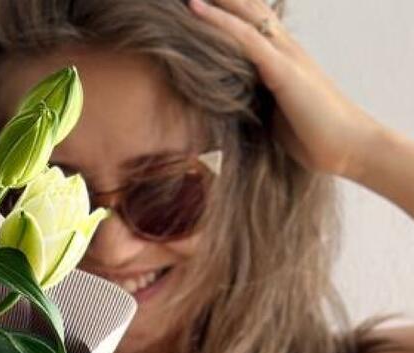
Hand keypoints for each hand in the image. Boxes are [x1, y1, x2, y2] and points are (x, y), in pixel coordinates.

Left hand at [188, 0, 381, 180]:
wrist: (347, 146)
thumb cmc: (312, 136)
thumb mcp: (273, 115)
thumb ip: (253, 102)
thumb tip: (226, 109)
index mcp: (283, 57)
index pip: (253, 21)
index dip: (229, 8)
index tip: (196, 1)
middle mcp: (285, 47)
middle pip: (249, 9)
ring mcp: (286, 55)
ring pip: (245, 15)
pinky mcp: (283, 70)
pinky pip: (246, 38)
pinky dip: (220, 22)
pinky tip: (196, 8)